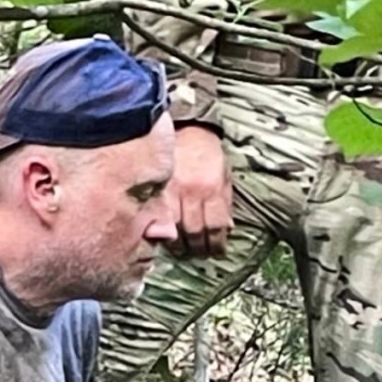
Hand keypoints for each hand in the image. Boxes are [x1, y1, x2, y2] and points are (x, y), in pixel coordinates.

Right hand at [167, 123, 233, 256]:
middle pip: (195, 233)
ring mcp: (170, 191)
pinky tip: (167, 236)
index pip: (216, 227)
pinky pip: (157, 217)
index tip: (218, 252)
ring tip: (184, 250)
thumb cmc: (207, 152)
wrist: (185, 126)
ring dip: (180, 245)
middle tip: (201, 254)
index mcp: (212, 188)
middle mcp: (191, 192)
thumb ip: (225, 201)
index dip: (217, 244)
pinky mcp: (154, 189)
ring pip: (174, 229)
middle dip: (199, 249)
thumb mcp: (224, 174)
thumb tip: (227, 229)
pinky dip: (162, 230)